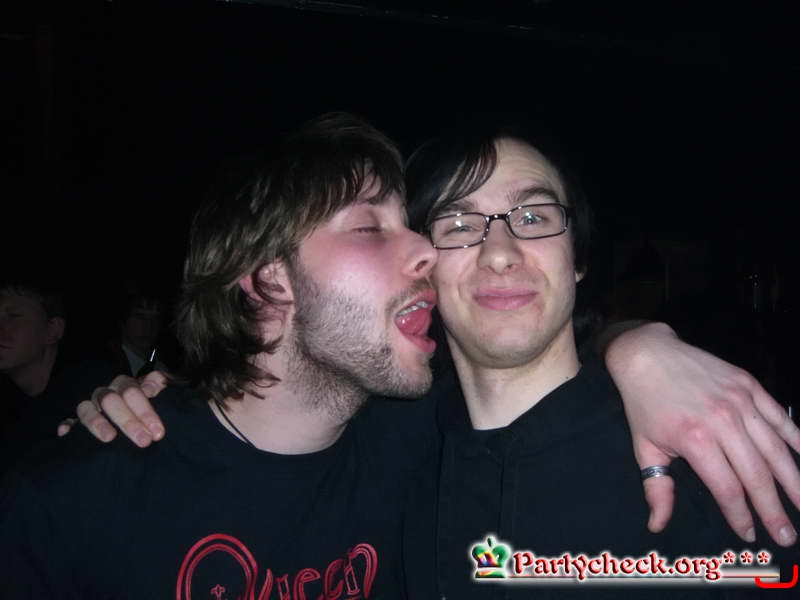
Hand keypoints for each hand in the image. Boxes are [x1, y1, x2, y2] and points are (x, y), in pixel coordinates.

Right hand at [72, 370, 168, 446]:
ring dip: (97, 423)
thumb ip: (159, 384)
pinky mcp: (76, 419)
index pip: (132, 392)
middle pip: (111, 401)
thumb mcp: (158, 392)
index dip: (146, 411)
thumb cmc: (148, 404)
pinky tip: (65, 433)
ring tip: (109, 438)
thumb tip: (153, 387)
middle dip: (128, 421)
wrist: (135, 412)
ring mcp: (90, 405)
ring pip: (87, 408)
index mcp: (125, 385)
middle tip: (144, 441)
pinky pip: (67, 419)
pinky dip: (66, 425)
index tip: (158, 431)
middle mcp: (106, 393)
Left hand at [606, 322, 799, 546]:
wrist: (646, 354)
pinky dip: (797, 439)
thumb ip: (657, 487)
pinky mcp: (749, 384)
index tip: (748, 534)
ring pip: (776, 449)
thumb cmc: (643, 404)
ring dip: (793, 481)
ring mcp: (741, 401)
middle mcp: (723, 421)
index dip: (740, 515)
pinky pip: (781, 416)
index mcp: (695, 440)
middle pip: (757, 474)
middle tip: (786, 536)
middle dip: (773, 509)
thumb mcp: (643, 447)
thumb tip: (657, 525)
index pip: (727, 488)